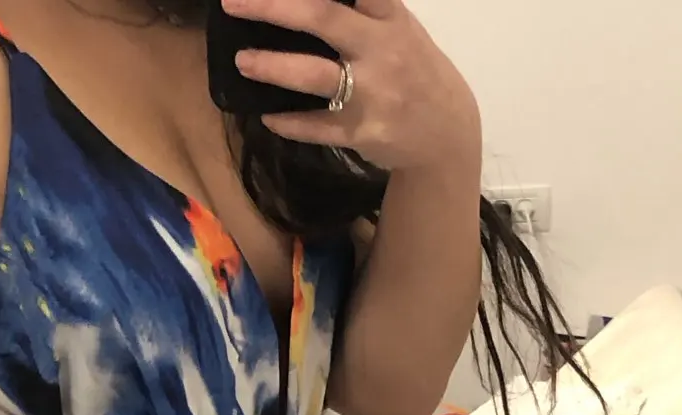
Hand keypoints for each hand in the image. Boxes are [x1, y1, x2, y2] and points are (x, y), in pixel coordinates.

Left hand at [223, 0, 480, 172]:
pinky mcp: (361, 133)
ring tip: (241, 62)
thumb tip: (306, 2)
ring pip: (314, 76)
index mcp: (390, 20)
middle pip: (323, 18)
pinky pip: (316, 127)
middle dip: (274, 7)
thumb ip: (363, 10)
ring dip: (273, 67)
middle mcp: (382, 51)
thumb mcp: (399, 30)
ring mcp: (372, 94)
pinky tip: (266, 115)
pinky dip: (289, 122)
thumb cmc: (414, 70)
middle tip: (234, 3)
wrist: (446, 133)